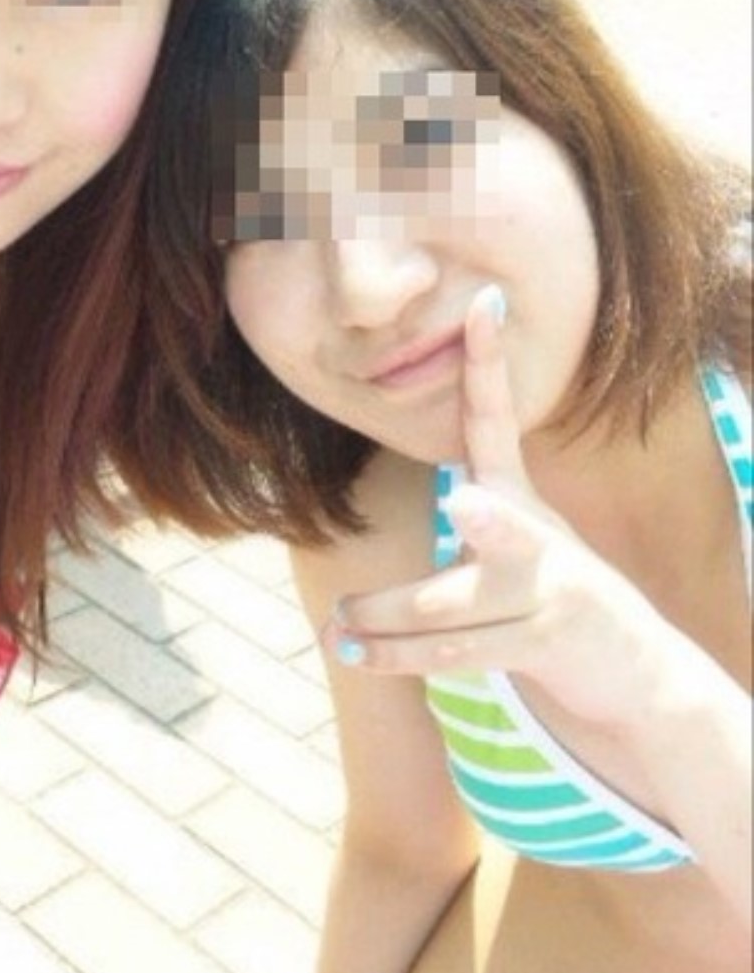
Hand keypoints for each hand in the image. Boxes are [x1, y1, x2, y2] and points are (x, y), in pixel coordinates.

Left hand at [327, 284, 665, 727]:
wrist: (633, 671)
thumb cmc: (547, 589)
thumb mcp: (513, 532)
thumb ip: (479, 506)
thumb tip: (433, 472)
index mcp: (520, 493)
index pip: (499, 418)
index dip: (490, 360)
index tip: (482, 301)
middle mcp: (541, 539)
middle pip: (505, 523)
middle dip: (490, 520)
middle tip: (464, 506)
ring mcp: (550, 594)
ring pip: (456, 606)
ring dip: (390, 619)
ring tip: (338, 625)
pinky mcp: (545, 646)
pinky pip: (459, 653)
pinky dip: (403, 657)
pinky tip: (356, 655)